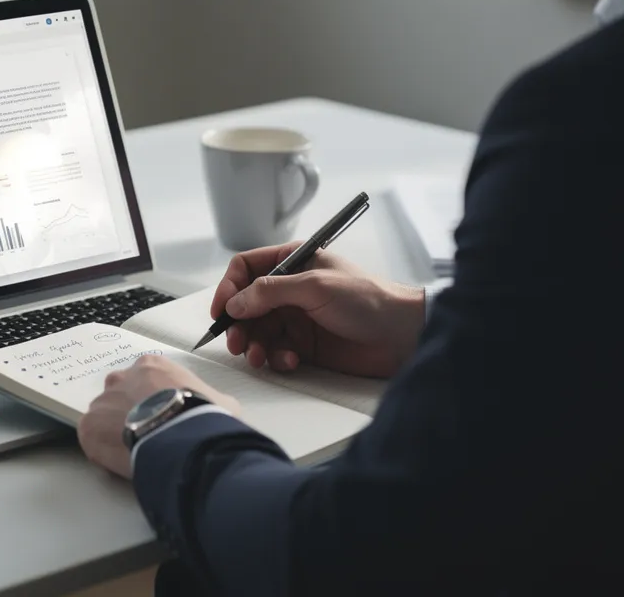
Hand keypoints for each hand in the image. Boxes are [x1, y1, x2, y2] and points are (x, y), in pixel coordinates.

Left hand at [78, 354, 238, 478]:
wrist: (183, 437)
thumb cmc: (203, 417)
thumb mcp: (221, 402)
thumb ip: (212, 400)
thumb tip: (218, 411)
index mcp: (151, 366)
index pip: (145, 380)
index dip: (152, 400)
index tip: (161, 417)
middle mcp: (122, 378)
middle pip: (120, 395)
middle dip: (129, 413)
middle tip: (147, 434)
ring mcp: (103, 402)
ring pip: (104, 417)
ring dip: (115, 432)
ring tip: (137, 452)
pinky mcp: (89, 427)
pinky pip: (92, 438)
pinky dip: (103, 450)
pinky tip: (122, 461)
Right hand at [211, 243, 425, 377]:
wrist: (402, 335)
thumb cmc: (367, 299)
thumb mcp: (314, 286)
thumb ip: (270, 292)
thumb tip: (234, 303)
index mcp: (293, 262)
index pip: (246, 268)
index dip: (228, 288)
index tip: (221, 311)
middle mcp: (290, 289)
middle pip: (246, 304)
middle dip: (237, 324)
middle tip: (236, 342)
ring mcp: (297, 317)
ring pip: (257, 331)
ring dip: (253, 345)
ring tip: (259, 357)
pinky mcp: (305, 345)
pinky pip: (276, 351)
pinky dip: (276, 358)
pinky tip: (290, 361)